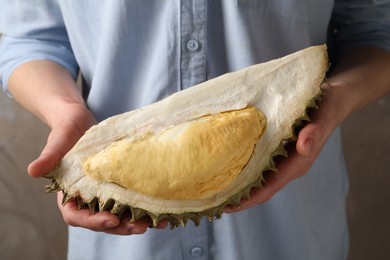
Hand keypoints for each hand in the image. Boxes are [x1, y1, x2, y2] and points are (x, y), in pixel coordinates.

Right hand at [28, 102, 166, 233]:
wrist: (81, 122)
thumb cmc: (66, 130)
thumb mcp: (58, 140)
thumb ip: (49, 156)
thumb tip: (32, 170)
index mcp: (68, 193)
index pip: (76, 215)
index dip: (92, 221)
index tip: (110, 219)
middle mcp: (87, 198)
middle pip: (102, 221)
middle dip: (120, 226)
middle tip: (139, 226)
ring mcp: (104, 194)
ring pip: (119, 216)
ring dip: (136, 222)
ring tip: (156, 223)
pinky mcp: (119, 187)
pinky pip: (131, 203)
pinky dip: (144, 209)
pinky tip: (162, 211)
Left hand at [225, 83, 343, 212]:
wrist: (331, 99)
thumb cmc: (326, 107)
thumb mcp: (322, 116)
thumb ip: (314, 133)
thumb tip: (303, 148)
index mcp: (297, 164)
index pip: (269, 188)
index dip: (248, 199)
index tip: (228, 206)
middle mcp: (287, 166)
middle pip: (260, 189)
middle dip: (238, 197)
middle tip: (212, 201)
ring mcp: (282, 159)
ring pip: (257, 179)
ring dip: (238, 186)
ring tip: (214, 189)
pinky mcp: (276, 150)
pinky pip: (257, 165)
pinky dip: (242, 169)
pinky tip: (227, 166)